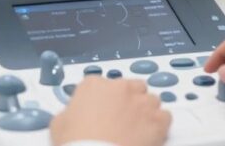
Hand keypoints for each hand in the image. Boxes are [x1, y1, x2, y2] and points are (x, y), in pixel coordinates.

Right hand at [50, 76, 171, 145]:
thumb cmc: (76, 144)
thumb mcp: (59, 124)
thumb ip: (70, 112)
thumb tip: (73, 115)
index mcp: (94, 85)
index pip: (102, 85)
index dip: (103, 100)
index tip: (102, 111)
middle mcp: (120, 88)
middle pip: (132, 87)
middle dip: (129, 101)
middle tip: (122, 120)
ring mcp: (141, 103)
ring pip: (151, 100)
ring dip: (145, 112)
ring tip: (137, 130)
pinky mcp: (158, 120)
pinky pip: (165, 117)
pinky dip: (160, 125)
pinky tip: (150, 136)